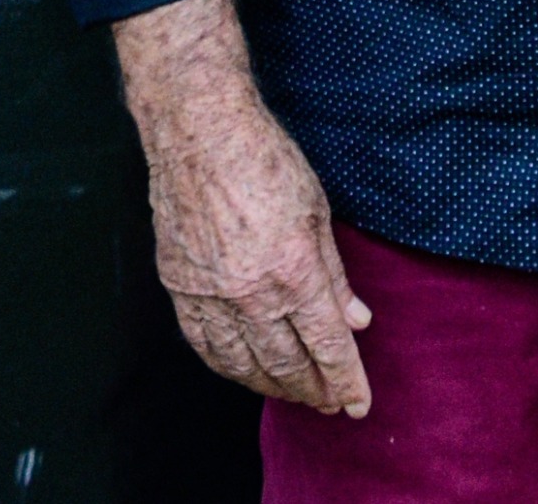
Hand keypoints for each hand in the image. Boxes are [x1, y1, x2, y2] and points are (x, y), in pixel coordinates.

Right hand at [112, 0, 374, 415]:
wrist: (199, 132)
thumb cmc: (265, 159)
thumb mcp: (318, 211)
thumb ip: (335, 274)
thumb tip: (356, 320)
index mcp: (292, 270)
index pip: (327, 344)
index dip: (347, 380)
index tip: (359, 404)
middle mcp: (249, 292)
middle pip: (286, 363)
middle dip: (313, 390)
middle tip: (330, 404)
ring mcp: (209, 294)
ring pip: (242, 364)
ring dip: (272, 387)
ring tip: (293, 394)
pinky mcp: (179, 286)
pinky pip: (204, 344)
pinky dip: (227, 366)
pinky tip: (242, 372)